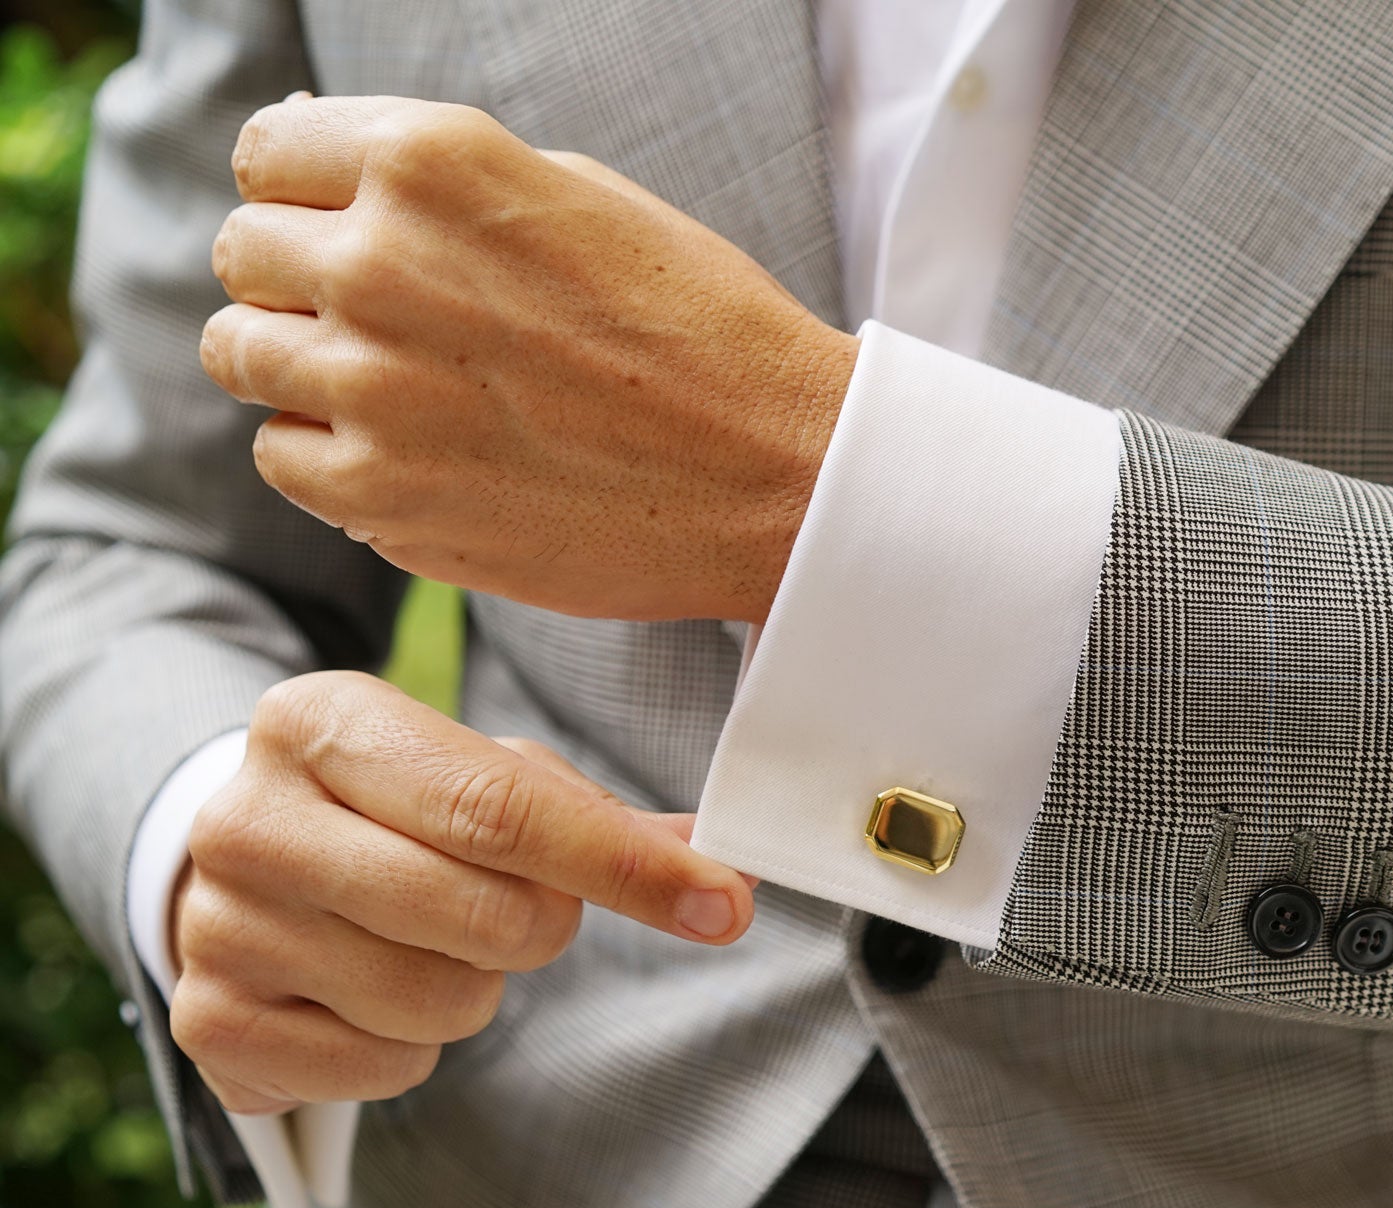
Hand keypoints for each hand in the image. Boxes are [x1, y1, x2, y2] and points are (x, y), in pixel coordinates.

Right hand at [168, 671, 754, 1113]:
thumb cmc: (393, 811)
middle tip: (520, 910)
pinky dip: (410, 1047)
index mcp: (322, 722)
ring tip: (430, 943)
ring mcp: (216, 925)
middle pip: (484, 912)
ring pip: (440, 1000)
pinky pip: (385, 1066)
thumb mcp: (481, 775)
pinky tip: (370, 993)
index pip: (500, 807)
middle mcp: (248, 817)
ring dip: (475, 990)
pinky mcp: (207, 1021)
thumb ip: (600, 820)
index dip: (626, 868)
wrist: (246, 865)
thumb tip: (725, 872)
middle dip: (542, 927)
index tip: (724, 905)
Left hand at [201, 95, 858, 623]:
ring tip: (396, 390)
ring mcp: (374, 386)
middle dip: (298, 282)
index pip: (268, 155)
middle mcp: (383, 262)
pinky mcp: (382, 496)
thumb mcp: (578, 196)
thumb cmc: (698, 326)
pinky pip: (283, 456)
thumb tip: (317, 182)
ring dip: (301, 368)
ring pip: (241, 357)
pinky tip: (413, 453)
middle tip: (385, 323)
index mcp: (434, 161)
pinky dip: (329, 456)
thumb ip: (439, 182)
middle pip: (244, 255)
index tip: (347, 233)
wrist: (779, 472)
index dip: (305, 196)